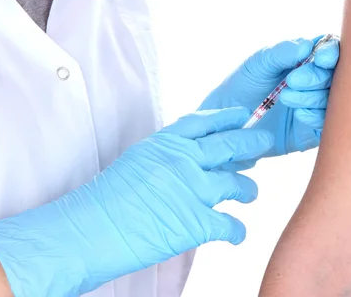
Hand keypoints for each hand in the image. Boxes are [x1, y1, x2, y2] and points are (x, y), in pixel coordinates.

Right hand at [0, 108, 273, 296]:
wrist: (86, 231)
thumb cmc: (103, 200)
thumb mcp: (135, 163)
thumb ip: (165, 156)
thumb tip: (187, 158)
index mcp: (165, 143)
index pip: (204, 123)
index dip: (227, 117)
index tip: (242, 115)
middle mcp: (184, 161)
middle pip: (229, 147)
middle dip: (252, 144)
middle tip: (264, 143)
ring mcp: (193, 190)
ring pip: (237, 184)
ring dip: (248, 190)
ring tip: (250, 193)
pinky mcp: (197, 222)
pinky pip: (231, 224)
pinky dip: (237, 231)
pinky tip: (238, 234)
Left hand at [199, 36, 339, 170]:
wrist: (229, 121)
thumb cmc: (243, 86)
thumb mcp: (257, 64)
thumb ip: (281, 52)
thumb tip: (307, 45)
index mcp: (306, 59)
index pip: (330, 50)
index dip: (332, 52)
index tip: (322, 59)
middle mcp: (316, 81)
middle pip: (337, 74)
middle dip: (316, 77)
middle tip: (291, 81)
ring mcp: (316, 105)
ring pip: (334, 99)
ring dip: (313, 97)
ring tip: (286, 98)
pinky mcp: (313, 129)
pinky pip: (327, 123)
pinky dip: (316, 117)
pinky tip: (298, 115)